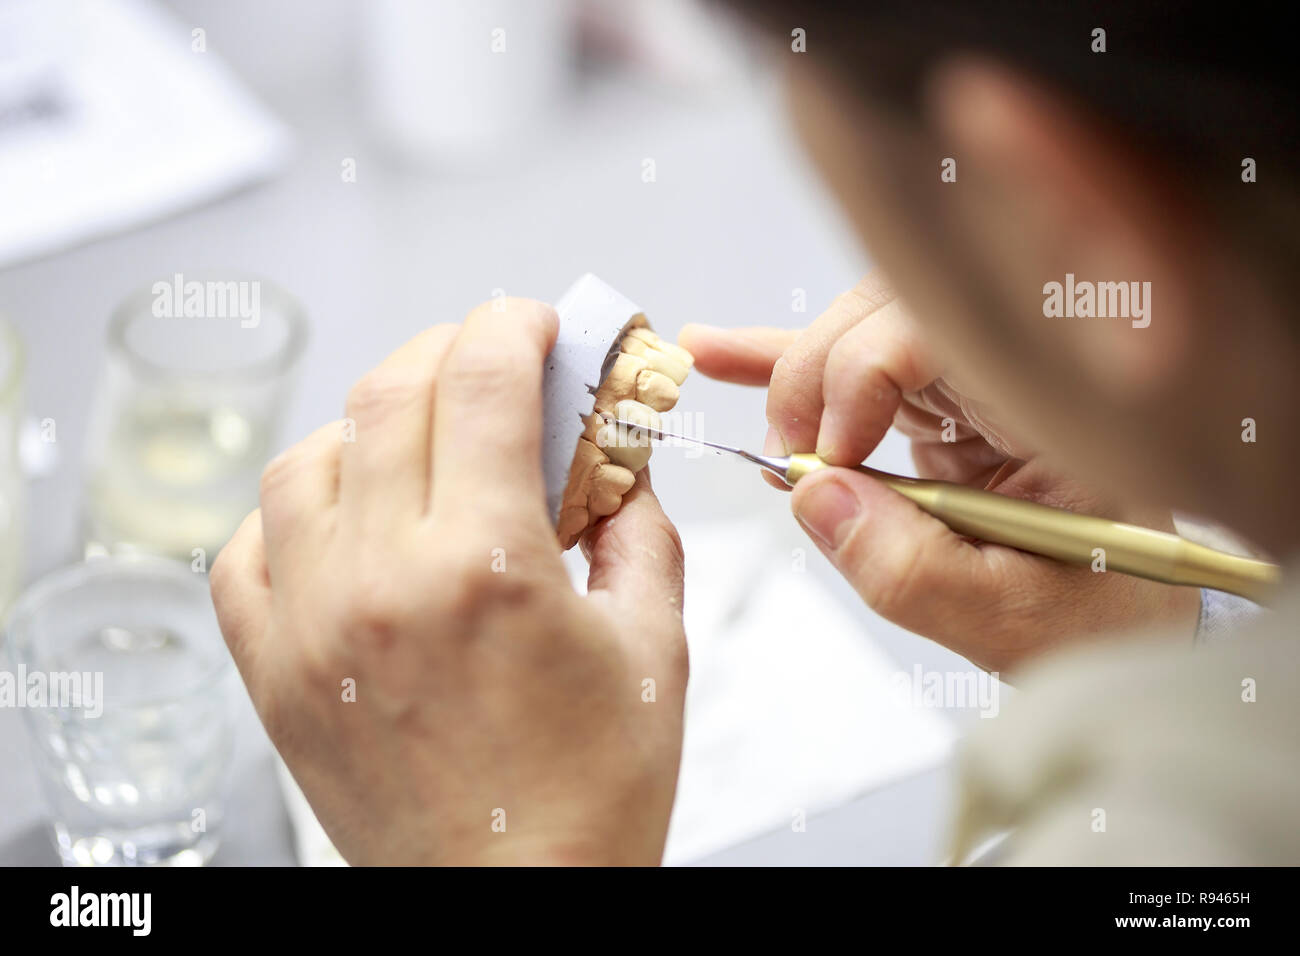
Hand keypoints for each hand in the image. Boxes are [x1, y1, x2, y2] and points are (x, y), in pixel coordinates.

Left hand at [211, 299, 686, 865]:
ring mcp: (311, 625)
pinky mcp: (274, 673)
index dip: (513, 325)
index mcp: (485, 567)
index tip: (534, 321)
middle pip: (389, 396)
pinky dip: (291, 510)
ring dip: (367, 422)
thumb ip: (643, 533)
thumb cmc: (591, 798)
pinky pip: (244, 550)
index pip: (482, 382)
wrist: (512, 905)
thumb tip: (622, 465)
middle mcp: (380, 580)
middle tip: (489, 360)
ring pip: (305, 458)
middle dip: (449, 350)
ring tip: (416, 437)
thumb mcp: (655, 648)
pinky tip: (340, 517)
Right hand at [680, 273, 1198, 673]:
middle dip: (820, 371)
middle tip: (788, 456)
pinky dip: (785, 365)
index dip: (866, 372)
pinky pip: (851, 372)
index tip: (830, 459)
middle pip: (892, 311)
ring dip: (790, 364)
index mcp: (1058, 400)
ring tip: (723, 384)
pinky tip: (719, 354)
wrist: (1118, 623)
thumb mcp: (1012, 618)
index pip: (947, 327)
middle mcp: (1014, 370)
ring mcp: (972, 379)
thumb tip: (809, 495)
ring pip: (863, 330)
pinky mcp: (935, 403)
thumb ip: (912, 569)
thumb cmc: (1095, 617)